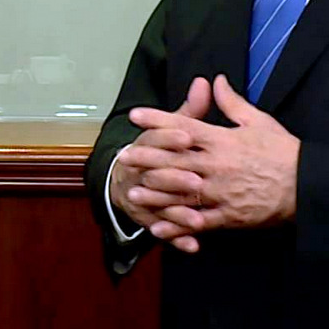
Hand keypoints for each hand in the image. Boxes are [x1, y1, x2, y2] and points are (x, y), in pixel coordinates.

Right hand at [111, 78, 211, 251]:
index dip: (168, 137)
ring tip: (197, 221)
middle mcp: (142, 171)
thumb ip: (191, 109)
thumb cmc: (156, 150)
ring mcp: (144, 198)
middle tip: (195, 182)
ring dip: (177, 215)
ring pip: (159, 206)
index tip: (185, 136)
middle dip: (175, 179)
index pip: (155, 138)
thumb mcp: (172, 127)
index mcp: (148, 145)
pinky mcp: (150, 219)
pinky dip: (178, 240)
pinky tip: (194, 247)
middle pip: (157, 174)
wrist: (122, 181)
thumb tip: (205, 81)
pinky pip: (163, 231)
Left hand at [125, 75, 300, 230]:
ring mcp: (221, 192)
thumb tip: (215, 80)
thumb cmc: (283, 151)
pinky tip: (158, 227)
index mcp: (223, 140)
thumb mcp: (259, 121)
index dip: (157, 120)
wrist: (307, 185)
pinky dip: (177, 225)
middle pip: (174, 160)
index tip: (136, 115)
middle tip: (123, 157)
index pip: (184, 126)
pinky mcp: (228, 216)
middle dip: (146, 158)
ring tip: (131, 193)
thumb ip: (232, 102)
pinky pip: (197, 222)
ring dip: (154, 194)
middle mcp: (217, 165)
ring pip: (180, 193)